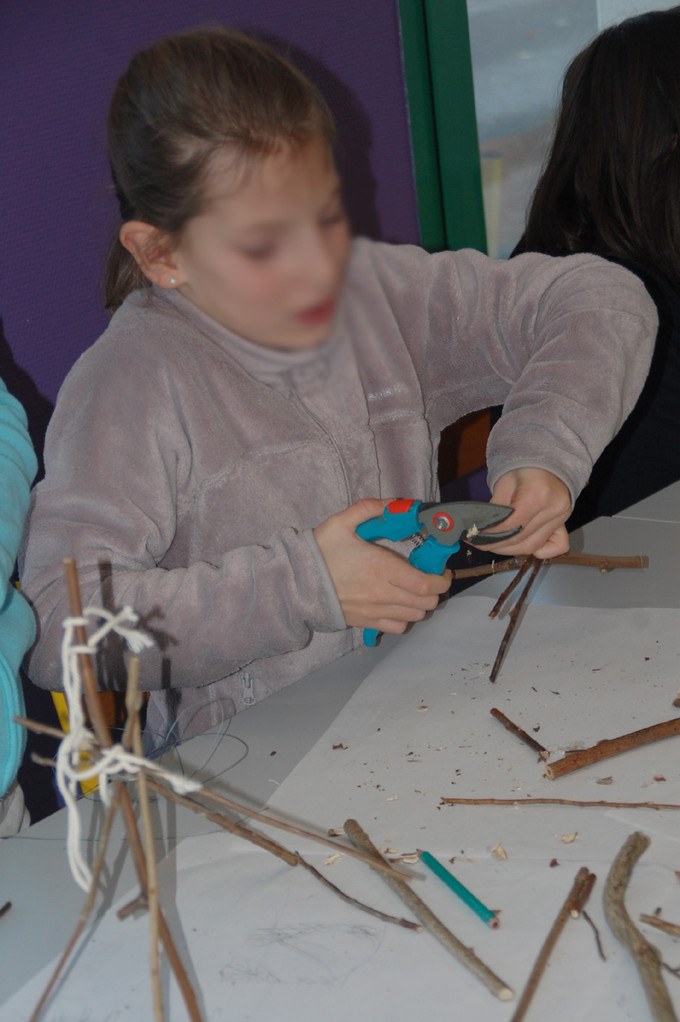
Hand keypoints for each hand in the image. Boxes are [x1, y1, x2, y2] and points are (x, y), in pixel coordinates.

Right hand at [314, 498, 451, 633]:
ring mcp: (376, 611)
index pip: (427, 585)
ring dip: (421, 603)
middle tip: (429, 576)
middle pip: (427, 602)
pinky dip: (406, 616)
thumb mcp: (342, 522)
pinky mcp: (367, 622)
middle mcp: (384, 594)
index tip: (441, 570)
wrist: (297, 583)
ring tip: (414, 589)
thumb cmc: (321, 552)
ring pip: (416, 616)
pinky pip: (398, 626)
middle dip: (435, 590)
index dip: (442, 579)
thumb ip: (371, 509)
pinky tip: (399, 603)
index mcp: (383, 569)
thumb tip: (396, 503)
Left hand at [481, 468, 571, 558]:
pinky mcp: (564, 524)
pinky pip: (556, 547)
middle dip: (497, 545)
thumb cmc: (524, 469)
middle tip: (480, 543)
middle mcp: (554, 507)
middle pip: (521, 539)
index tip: (475, 535)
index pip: (511, 524)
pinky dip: (539, 551)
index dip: (491, 534)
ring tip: (494, 545)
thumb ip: (496, 508)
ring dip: (511, 550)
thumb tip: (482, 529)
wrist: (546, 462)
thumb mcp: (504, 483)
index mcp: (538, 493)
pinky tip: (522, 544)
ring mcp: (562, 517)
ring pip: (534, 546)